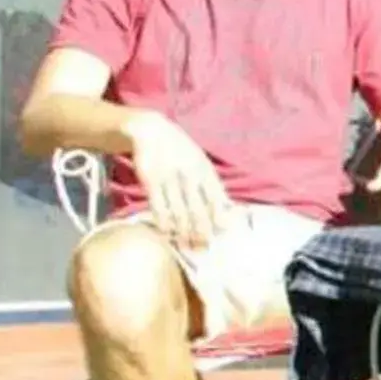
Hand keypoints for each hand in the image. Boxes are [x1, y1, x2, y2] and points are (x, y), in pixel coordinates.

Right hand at [123, 111, 231, 248]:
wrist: (152, 131)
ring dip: (183, 232)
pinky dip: (163, 222)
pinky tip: (167, 233)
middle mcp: (190, 175)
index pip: (217, 200)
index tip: (221, 235)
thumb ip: (214, 187)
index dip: (219, 219)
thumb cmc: (182, 152)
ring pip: (178, 211)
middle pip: (198, 210)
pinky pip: (158, 205)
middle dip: (201, 232)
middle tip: (203, 248)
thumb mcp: (202, 164)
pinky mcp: (151, 180)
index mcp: (206, 171)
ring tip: (187, 246)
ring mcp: (170, 178)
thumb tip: (229, 212)